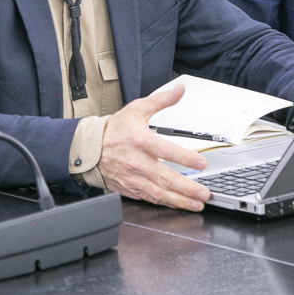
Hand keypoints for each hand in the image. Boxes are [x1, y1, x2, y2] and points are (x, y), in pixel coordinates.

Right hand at [96, 84, 211, 211]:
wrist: (89, 148)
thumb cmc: (115, 130)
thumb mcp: (137, 109)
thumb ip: (160, 100)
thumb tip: (179, 90)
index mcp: (140, 140)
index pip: (165, 151)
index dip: (185, 158)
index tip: (201, 163)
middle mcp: (137, 161)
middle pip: (165, 178)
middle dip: (187, 188)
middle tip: (204, 193)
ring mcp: (133, 177)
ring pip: (159, 193)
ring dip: (179, 200)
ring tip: (196, 204)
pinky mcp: (129, 188)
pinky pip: (149, 199)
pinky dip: (165, 203)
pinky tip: (178, 205)